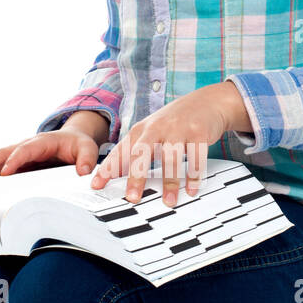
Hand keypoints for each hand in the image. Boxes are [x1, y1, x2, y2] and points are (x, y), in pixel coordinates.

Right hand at [0, 130, 100, 179]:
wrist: (73, 140)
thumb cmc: (77, 144)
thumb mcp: (87, 148)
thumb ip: (87, 159)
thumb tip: (83, 172)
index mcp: (42, 142)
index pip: (25, 150)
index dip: (15, 160)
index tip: (5, 172)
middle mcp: (27, 146)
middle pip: (4, 152)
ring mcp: (21, 154)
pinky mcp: (19, 164)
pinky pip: (2, 167)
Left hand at [90, 82, 248, 206]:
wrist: (207, 101)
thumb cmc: (174, 121)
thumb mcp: (151, 131)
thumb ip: (134, 151)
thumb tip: (116, 174)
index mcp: (141, 130)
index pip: (120, 152)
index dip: (108, 169)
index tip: (96, 185)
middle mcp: (157, 128)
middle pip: (142, 153)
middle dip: (136, 177)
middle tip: (133, 197)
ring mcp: (178, 129)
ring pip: (170, 158)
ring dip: (170, 182)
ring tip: (168, 201)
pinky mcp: (198, 133)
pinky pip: (195, 158)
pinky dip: (193, 176)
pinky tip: (191, 189)